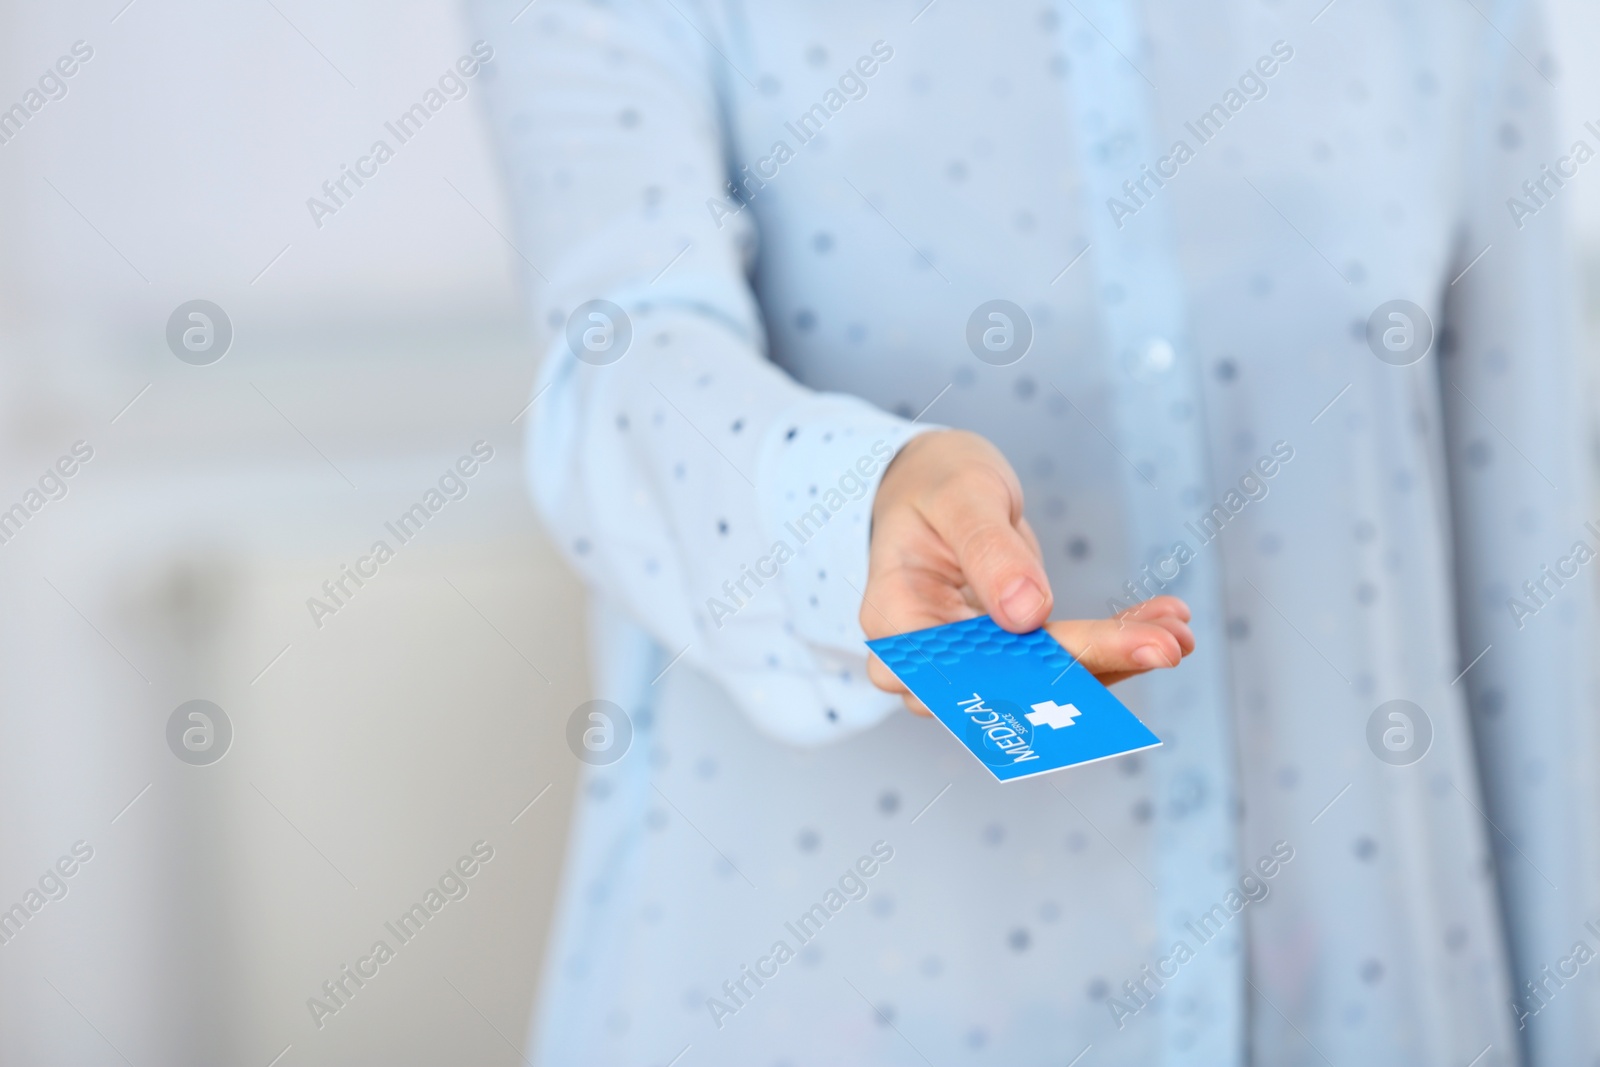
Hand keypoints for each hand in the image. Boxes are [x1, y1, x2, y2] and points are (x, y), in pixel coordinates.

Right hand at [860, 429, 1194, 714]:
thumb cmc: (933, 483)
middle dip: (1099, 661)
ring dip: (1116, 657)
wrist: (928, 487)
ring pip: (1043, 683)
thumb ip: (988, 552)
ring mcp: (961, 665)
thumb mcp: (960, 496)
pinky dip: (1111, 644)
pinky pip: (1057, 664)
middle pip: (1012, 681)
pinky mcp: (1000, 660)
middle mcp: (921, 660)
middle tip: (1170, 642)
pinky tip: (1159, 623)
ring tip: (1175, 630)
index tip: (1115, 646)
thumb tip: (1027, 614)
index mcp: (892, 618)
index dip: (1044, 661)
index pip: (971, 658)